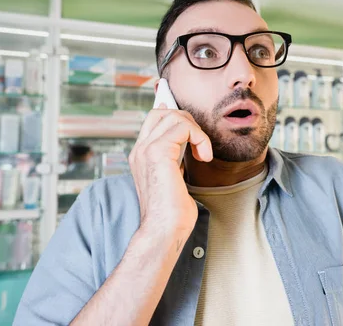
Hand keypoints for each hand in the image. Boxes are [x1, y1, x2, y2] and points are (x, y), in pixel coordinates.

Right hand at [129, 105, 212, 236]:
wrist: (164, 229)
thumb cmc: (172, 213)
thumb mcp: (174, 178)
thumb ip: (175, 158)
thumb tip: (184, 142)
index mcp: (141, 156)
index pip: (153, 120)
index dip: (175, 117)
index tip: (193, 130)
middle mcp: (140, 150)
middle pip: (162, 113)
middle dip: (187, 122)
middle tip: (199, 144)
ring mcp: (146, 149)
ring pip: (174, 116)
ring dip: (196, 131)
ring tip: (202, 153)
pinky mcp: (157, 152)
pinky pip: (183, 127)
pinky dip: (200, 138)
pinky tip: (203, 157)